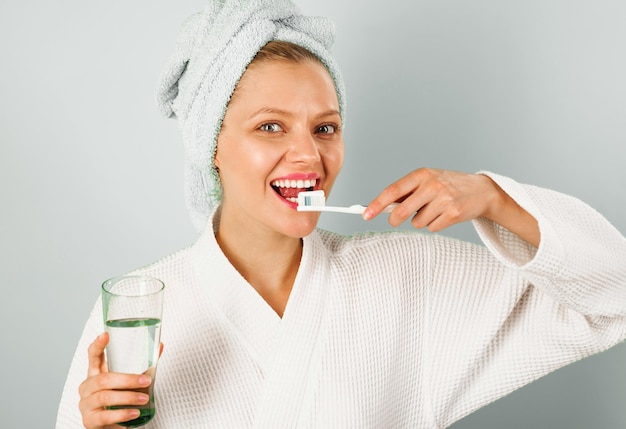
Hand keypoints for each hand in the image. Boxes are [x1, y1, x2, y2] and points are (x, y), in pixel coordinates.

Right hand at [78, 332, 153, 428]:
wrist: (112, 425)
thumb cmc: (120, 400)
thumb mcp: (129, 382)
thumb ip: (143, 365)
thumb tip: (159, 346)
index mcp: (96, 373)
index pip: (93, 356)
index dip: (97, 345)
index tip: (105, 334)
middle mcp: (87, 387)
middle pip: (103, 379)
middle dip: (127, 380)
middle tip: (146, 380)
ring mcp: (86, 404)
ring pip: (105, 397)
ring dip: (128, 397)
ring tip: (144, 399)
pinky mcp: (89, 421)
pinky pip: (105, 417)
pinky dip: (122, 414)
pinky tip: (134, 413)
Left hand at [363, 168, 538, 246]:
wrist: (482, 190)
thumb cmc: (449, 185)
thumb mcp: (428, 180)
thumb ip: (407, 192)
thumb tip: (382, 207)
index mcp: (422, 174)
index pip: (393, 190)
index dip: (377, 204)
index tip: (365, 214)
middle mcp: (432, 184)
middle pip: (402, 211)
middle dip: (395, 219)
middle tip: (396, 220)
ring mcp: (444, 199)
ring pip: (417, 222)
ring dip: (422, 221)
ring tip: (435, 210)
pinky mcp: (454, 213)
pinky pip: (432, 228)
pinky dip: (435, 225)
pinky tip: (445, 215)